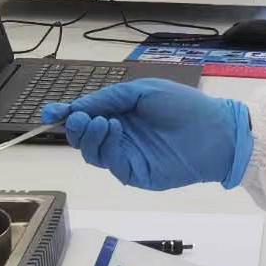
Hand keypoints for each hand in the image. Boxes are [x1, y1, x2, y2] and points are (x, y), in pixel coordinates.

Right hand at [41, 79, 251, 189]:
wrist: (216, 130)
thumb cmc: (184, 106)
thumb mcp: (142, 91)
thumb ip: (109, 98)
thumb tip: (74, 108)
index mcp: (121, 115)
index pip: (87, 118)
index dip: (67, 115)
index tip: (49, 112)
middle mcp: (121, 138)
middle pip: (85, 139)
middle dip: (76, 127)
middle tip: (79, 117)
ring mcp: (128, 157)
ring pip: (94, 154)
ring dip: (90, 137)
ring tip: (101, 121)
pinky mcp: (137, 174)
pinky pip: (112, 164)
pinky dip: (107, 147)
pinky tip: (115, 129)